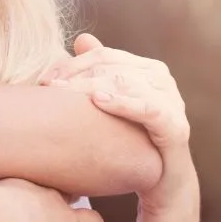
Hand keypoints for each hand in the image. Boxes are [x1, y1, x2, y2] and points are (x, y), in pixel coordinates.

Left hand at [40, 34, 198, 215]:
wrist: (163, 183)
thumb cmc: (134, 142)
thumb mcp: (114, 107)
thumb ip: (101, 73)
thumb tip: (81, 38)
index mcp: (148, 68)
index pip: (104, 55)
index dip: (72, 64)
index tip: (44, 80)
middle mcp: (162, 79)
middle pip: (112, 66)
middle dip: (75, 74)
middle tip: (47, 87)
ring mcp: (172, 101)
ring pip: (125, 82)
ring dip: (90, 86)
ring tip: (63, 93)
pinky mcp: (176, 127)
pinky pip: (147, 108)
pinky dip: (122, 102)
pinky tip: (97, 101)